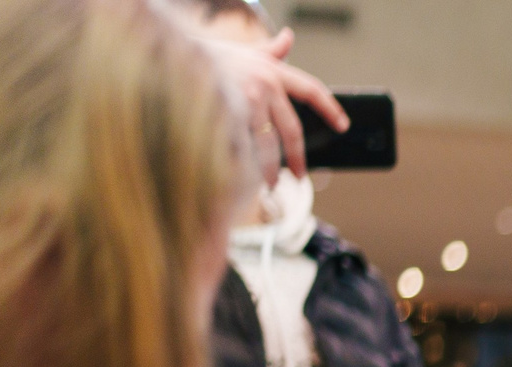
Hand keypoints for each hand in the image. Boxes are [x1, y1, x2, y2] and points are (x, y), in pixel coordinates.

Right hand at [197, 27, 343, 184]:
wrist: (169, 55)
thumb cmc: (208, 56)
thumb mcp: (244, 51)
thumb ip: (270, 50)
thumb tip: (289, 36)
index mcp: (272, 70)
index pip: (311, 89)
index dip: (330, 108)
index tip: (343, 125)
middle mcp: (265, 85)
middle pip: (291, 129)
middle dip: (299, 156)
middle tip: (302, 176)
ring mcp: (247, 101)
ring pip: (268, 144)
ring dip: (270, 168)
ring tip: (270, 184)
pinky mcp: (230, 116)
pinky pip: (245, 148)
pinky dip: (248, 165)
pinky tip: (248, 179)